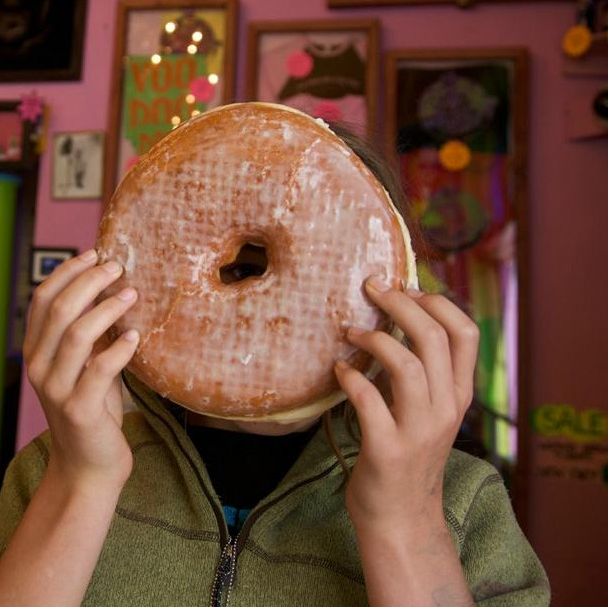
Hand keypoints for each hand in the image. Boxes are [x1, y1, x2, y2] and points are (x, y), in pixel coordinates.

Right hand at [24, 249, 139, 490]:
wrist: (88, 467)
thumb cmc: (91, 409)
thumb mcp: (84, 365)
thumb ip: (89, 332)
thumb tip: (112, 287)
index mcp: (35, 351)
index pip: (41, 299)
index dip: (67, 271)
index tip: (94, 253)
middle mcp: (38, 367)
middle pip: (58, 309)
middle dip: (89, 281)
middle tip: (117, 268)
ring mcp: (56, 389)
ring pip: (76, 334)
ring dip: (107, 308)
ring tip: (131, 294)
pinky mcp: (79, 410)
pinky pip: (99, 369)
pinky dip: (119, 348)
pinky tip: (135, 336)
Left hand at [333, 278, 477, 533]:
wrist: (401, 519)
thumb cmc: (406, 455)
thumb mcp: (426, 410)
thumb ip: (419, 372)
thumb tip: (391, 318)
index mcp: (457, 395)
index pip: (467, 333)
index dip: (437, 302)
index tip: (406, 287)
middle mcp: (445, 409)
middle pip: (434, 338)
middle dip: (399, 304)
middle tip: (370, 290)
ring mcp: (419, 430)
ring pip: (407, 366)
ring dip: (374, 339)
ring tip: (349, 331)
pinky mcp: (387, 450)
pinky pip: (369, 402)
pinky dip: (351, 378)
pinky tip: (338, 370)